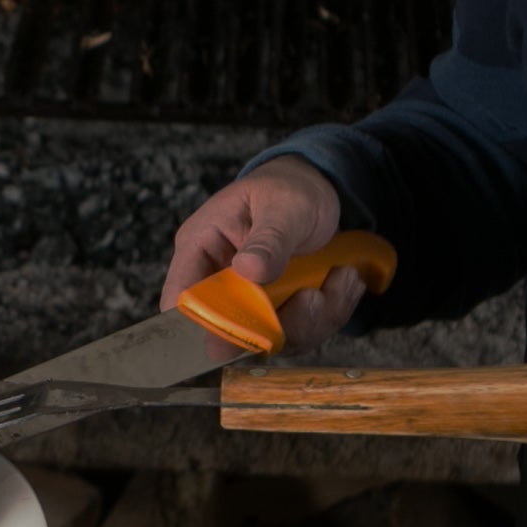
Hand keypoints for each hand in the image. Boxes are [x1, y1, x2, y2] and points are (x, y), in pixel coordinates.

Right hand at [161, 157, 365, 354]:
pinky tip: (343, 280)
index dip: (206, 325)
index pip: (183, 298)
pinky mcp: (276, 310)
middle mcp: (217, 279)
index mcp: (201, 247)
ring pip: (272, 338)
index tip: (249, 332)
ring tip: (342, 277)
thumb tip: (247, 270)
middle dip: (282, 323)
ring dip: (315, 317)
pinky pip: (300, 332)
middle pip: (231, 330)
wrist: (317, 191)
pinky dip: (330, 313)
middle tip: (316, 296)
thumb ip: (268, 239)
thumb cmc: (289, 189)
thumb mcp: (283, 205)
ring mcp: (248, 299)